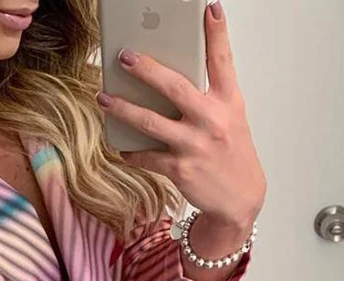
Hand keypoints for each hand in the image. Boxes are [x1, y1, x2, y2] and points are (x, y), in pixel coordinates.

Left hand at [97, 1, 265, 230]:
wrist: (240, 199)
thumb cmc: (231, 154)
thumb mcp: (230, 118)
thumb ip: (208, 96)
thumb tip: (169, 78)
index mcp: (227, 102)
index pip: (222, 61)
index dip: (216, 33)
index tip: (208, 8)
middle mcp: (212, 120)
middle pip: (175, 87)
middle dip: (146, 69)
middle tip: (125, 56)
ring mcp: (195, 145)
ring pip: (151, 122)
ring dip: (123, 109)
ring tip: (104, 98)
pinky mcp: (180, 170)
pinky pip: (147, 157)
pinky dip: (132, 152)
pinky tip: (121, 147)